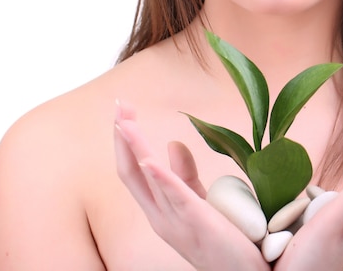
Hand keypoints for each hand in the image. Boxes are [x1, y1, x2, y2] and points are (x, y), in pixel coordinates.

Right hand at [114, 101, 269, 270]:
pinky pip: (174, 197)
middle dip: (124, 136)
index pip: (135, 170)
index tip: (124, 111)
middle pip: (131, 172)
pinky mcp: (196, 222)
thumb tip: (172, 142)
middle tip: (120, 104)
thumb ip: (183, 174)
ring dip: (134, 147)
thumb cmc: (222, 238)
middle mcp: (160, 216)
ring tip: (125, 119)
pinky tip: (149, 158)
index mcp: (161, 208)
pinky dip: (159, 177)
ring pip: (145, 179)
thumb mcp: (197, 200)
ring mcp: (175, 221)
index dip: (127, 140)